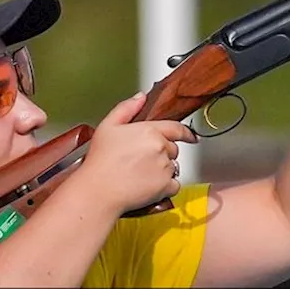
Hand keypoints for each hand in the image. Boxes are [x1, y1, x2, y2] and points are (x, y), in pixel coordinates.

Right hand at [78, 93, 197, 214]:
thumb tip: (140, 97)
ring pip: (173, 167)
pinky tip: (147, 186)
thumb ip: (126, 108)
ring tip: (140, 174)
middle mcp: (161, 148)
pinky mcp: (166, 186)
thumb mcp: (108, 126)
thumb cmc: (100, 161)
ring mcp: (165, 168)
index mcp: (150, 131)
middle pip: (173, 149)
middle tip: (141, 161)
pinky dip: (165, 187)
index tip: (190, 137)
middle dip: (162, 154)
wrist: (98, 191)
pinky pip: (174, 185)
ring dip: (163, 171)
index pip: (176, 128)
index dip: (186, 133)